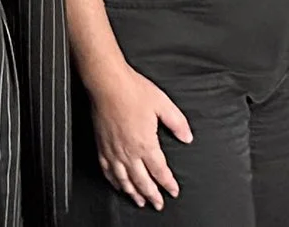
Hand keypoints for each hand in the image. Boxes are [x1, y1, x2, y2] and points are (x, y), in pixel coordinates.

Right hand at [85, 62, 192, 208]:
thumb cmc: (133, 92)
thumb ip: (177, 123)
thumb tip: (187, 137)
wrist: (108, 85)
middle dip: (152, 195)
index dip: (168, 184)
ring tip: (140, 201)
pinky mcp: (101, 147)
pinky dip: (114, 182)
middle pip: (142, 181)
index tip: (173, 191)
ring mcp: (113, 151)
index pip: (160, 171)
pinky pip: (108, 172)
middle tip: (158, 204)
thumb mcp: (163, 104)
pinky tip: (118, 186)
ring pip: (124, 180)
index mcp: (145, 143)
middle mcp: (128, 152)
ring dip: (133, 193)